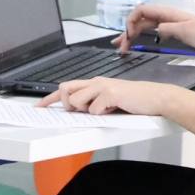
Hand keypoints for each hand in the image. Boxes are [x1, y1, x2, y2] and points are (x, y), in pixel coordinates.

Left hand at [37, 76, 177, 115]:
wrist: (156, 99)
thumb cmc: (134, 101)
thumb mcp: (109, 101)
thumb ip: (93, 102)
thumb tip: (77, 110)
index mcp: (95, 82)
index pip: (66, 87)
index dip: (50, 98)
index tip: (39, 107)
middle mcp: (96, 81)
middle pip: (66, 90)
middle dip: (69, 105)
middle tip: (86, 110)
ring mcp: (103, 86)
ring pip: (77, 101)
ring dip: (88, 110)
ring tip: (106, 109)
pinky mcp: (110, 93)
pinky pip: (94, 110)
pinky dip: (102, 114)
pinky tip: (115, 109)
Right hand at [115, 3, 194, 52]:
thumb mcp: (185, 31)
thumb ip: (168, 29)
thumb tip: (154, 29)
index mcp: (167, 13)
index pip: (141, 11)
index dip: (131, 21)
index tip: (128, 36)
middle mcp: (166, 17)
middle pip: (141, 20)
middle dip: (128, 32)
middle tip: (120, 47)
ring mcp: (169, 24)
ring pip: (145, 27)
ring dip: (133, 36)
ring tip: (122, 46)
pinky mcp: (173, 33)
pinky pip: (153, 33)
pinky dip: (142, 38)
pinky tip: (138, 45)